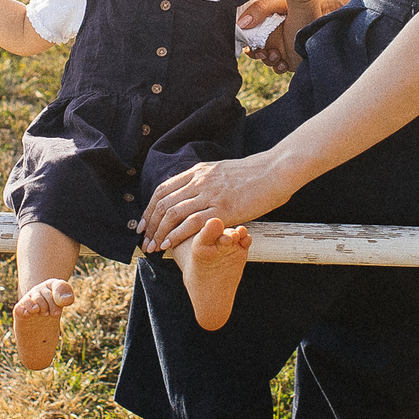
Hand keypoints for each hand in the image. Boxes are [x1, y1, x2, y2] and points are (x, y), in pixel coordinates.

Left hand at [138, 151, 298, 253]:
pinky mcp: (222, 208)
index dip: (150, 208)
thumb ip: (206, 181)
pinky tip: (169, 244)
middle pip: (163, 203)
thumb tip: (195, 192)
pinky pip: (192, 222)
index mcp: (198, 172)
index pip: (163, 189)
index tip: (144, 223)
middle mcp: (199, 182)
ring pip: (173, 213)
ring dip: (159, 232)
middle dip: (150, 223)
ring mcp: (210, 195)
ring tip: (152, 246)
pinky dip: (176, 234)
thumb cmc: (254, 174)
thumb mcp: (222, 172)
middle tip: (143, 239)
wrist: (275, 171)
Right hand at [236, 0, 295, 73]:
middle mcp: (270, 36)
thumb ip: (259, 9)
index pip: (247, 36)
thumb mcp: (277, 2)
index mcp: (263, 23)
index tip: (249, 46)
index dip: (246, 43)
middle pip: (255, 50)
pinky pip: (279, 67)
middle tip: (263, 52)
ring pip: (266, 60)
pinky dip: (279, 67)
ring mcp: (280, 47)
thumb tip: (240, 24)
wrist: (324, 7)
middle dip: (256, 54)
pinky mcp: (291, 57)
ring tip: (276, 54)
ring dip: (268, 60)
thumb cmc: (298, 0)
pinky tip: (284, 62)